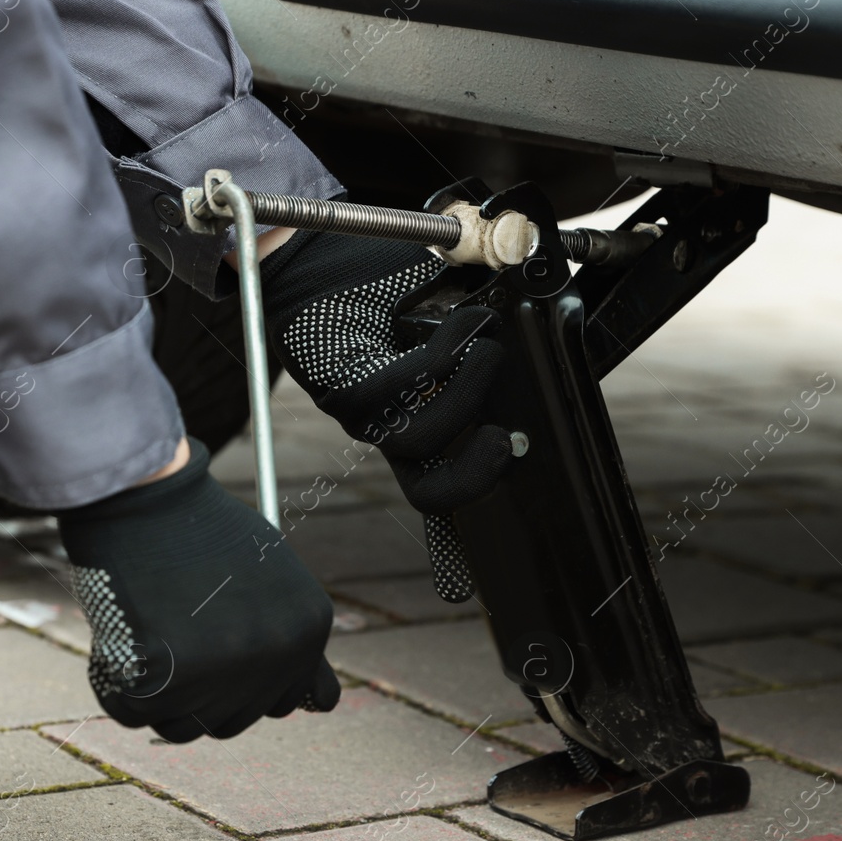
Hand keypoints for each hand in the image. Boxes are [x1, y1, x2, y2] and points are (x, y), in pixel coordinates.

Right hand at [57, 438, 339, 740]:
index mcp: (308, 627)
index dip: (243, 683)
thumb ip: (290, 639)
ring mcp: (225, 671)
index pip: (286, 702)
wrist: (147, 495)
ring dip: (158, 697)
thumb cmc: (199, 530)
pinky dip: (117, 689)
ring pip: (184, 728)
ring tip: (145, 640)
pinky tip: (117, 644)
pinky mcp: (167, 678)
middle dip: (197, 692)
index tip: (213, 653)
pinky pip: (135, 715)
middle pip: (232, 720)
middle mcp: (277, 655)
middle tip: (170, 639)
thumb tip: (321, 705)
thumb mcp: (271, 576)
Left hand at [261, 231, 508, 600]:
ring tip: (488, 350)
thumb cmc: (373, 278)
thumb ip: (486, 316)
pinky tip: (463, 320)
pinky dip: (446, 354)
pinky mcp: (340, 378)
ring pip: (420, 438)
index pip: (434, 488)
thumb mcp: (442, 302)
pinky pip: (402, 386)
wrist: (307, 252)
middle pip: (428, 491)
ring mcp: (360, 408)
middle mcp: (383, 424)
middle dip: (477, 476)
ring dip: (468, 397)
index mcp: (407, 419)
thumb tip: (534, 309)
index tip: (462, 588)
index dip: (449, 551)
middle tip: (505, 440)